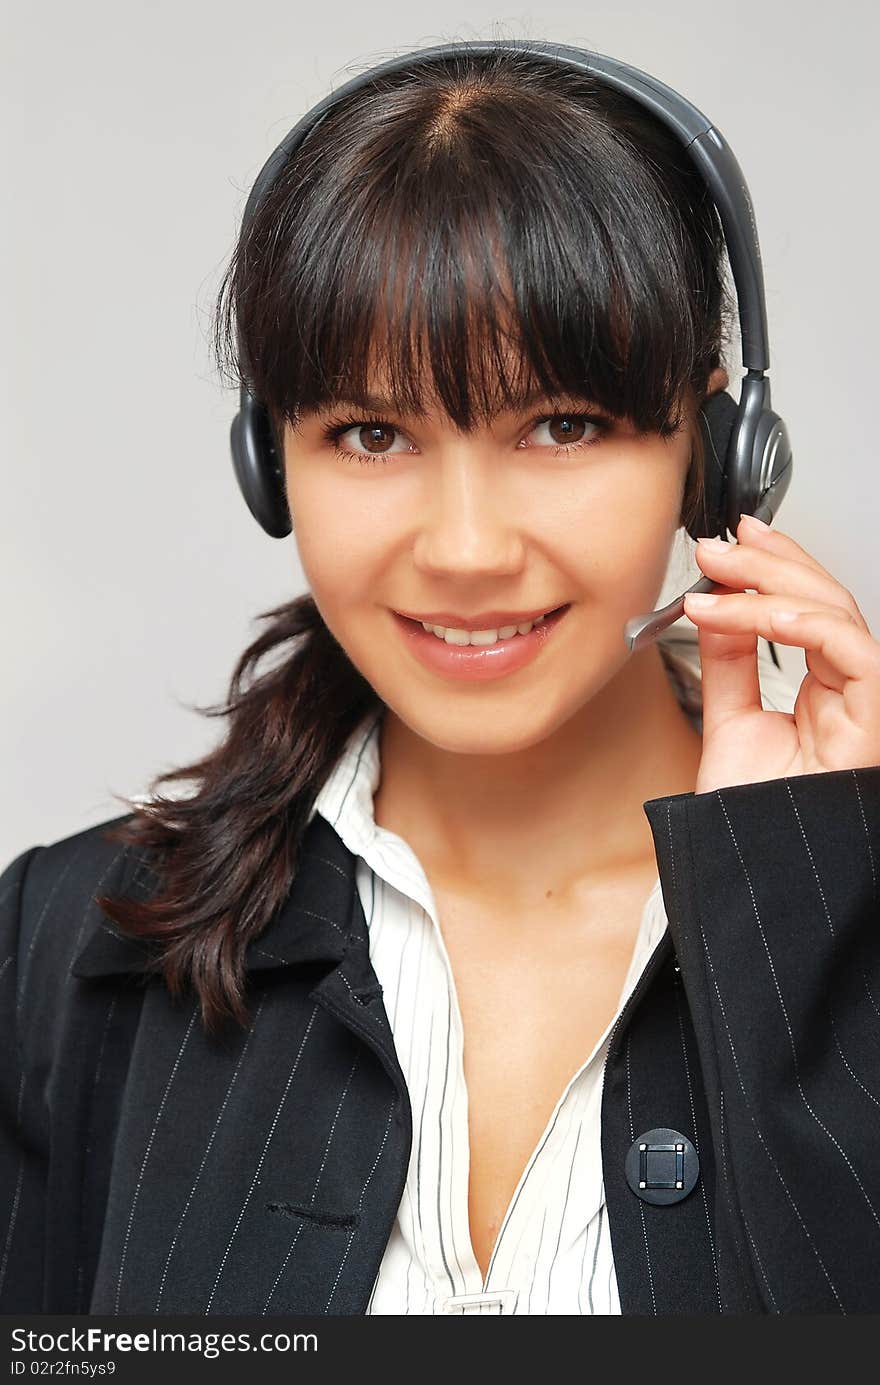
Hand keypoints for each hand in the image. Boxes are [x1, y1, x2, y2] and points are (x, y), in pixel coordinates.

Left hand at [682, 513, 879, 793]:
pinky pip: (846, 647)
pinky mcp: (873, 719)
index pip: (814, 610)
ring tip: (713, 575)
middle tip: (715, 545)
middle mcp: (855, 693)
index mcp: (830, 693)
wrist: (746, 869)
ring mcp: (869, 704)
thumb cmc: (747, 816)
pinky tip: (741, 613)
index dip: (779, 564)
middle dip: (769, 561)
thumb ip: (730, 663)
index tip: (731, 538)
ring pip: (836, 613)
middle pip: (828, 600)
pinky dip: (791, 620)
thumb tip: (715, 606)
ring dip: (768, 584)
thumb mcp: (730, 720)